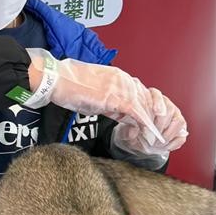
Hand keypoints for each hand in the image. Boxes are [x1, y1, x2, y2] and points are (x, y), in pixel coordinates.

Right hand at [42, 59, 165, 145]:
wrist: (57, 80)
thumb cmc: (71, 86)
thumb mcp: (97, 95)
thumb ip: (113, 104)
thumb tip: (124, 116)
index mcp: (119, 77)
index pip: (142, 94)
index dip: (148, 110)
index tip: (151, 123)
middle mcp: (124, 80)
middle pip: (148, 98)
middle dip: (155, 117)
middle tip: (158, 133)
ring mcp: (121, 88)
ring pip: (146, 105)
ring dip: (152, 122)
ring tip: (156, 137)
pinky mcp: (115, 97)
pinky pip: (136, 112)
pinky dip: (144, 123)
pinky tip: (149, 133)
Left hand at [113, 86, 187, 159]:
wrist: (139, 140)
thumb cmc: (133, 130)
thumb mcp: (125, 131)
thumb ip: (127, 131)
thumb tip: (133, 131)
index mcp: (150, 99)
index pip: (156, 95)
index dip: (158, 102)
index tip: (156, 111)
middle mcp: (165, 105)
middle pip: (169, 109)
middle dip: (161, 124)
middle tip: (153, 136)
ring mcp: (175, 116)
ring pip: (178, 121)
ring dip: (168, 134)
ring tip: (158, 144)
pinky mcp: (181, 128)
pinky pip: (182, 135)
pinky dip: (174, 143)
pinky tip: (164, 147)